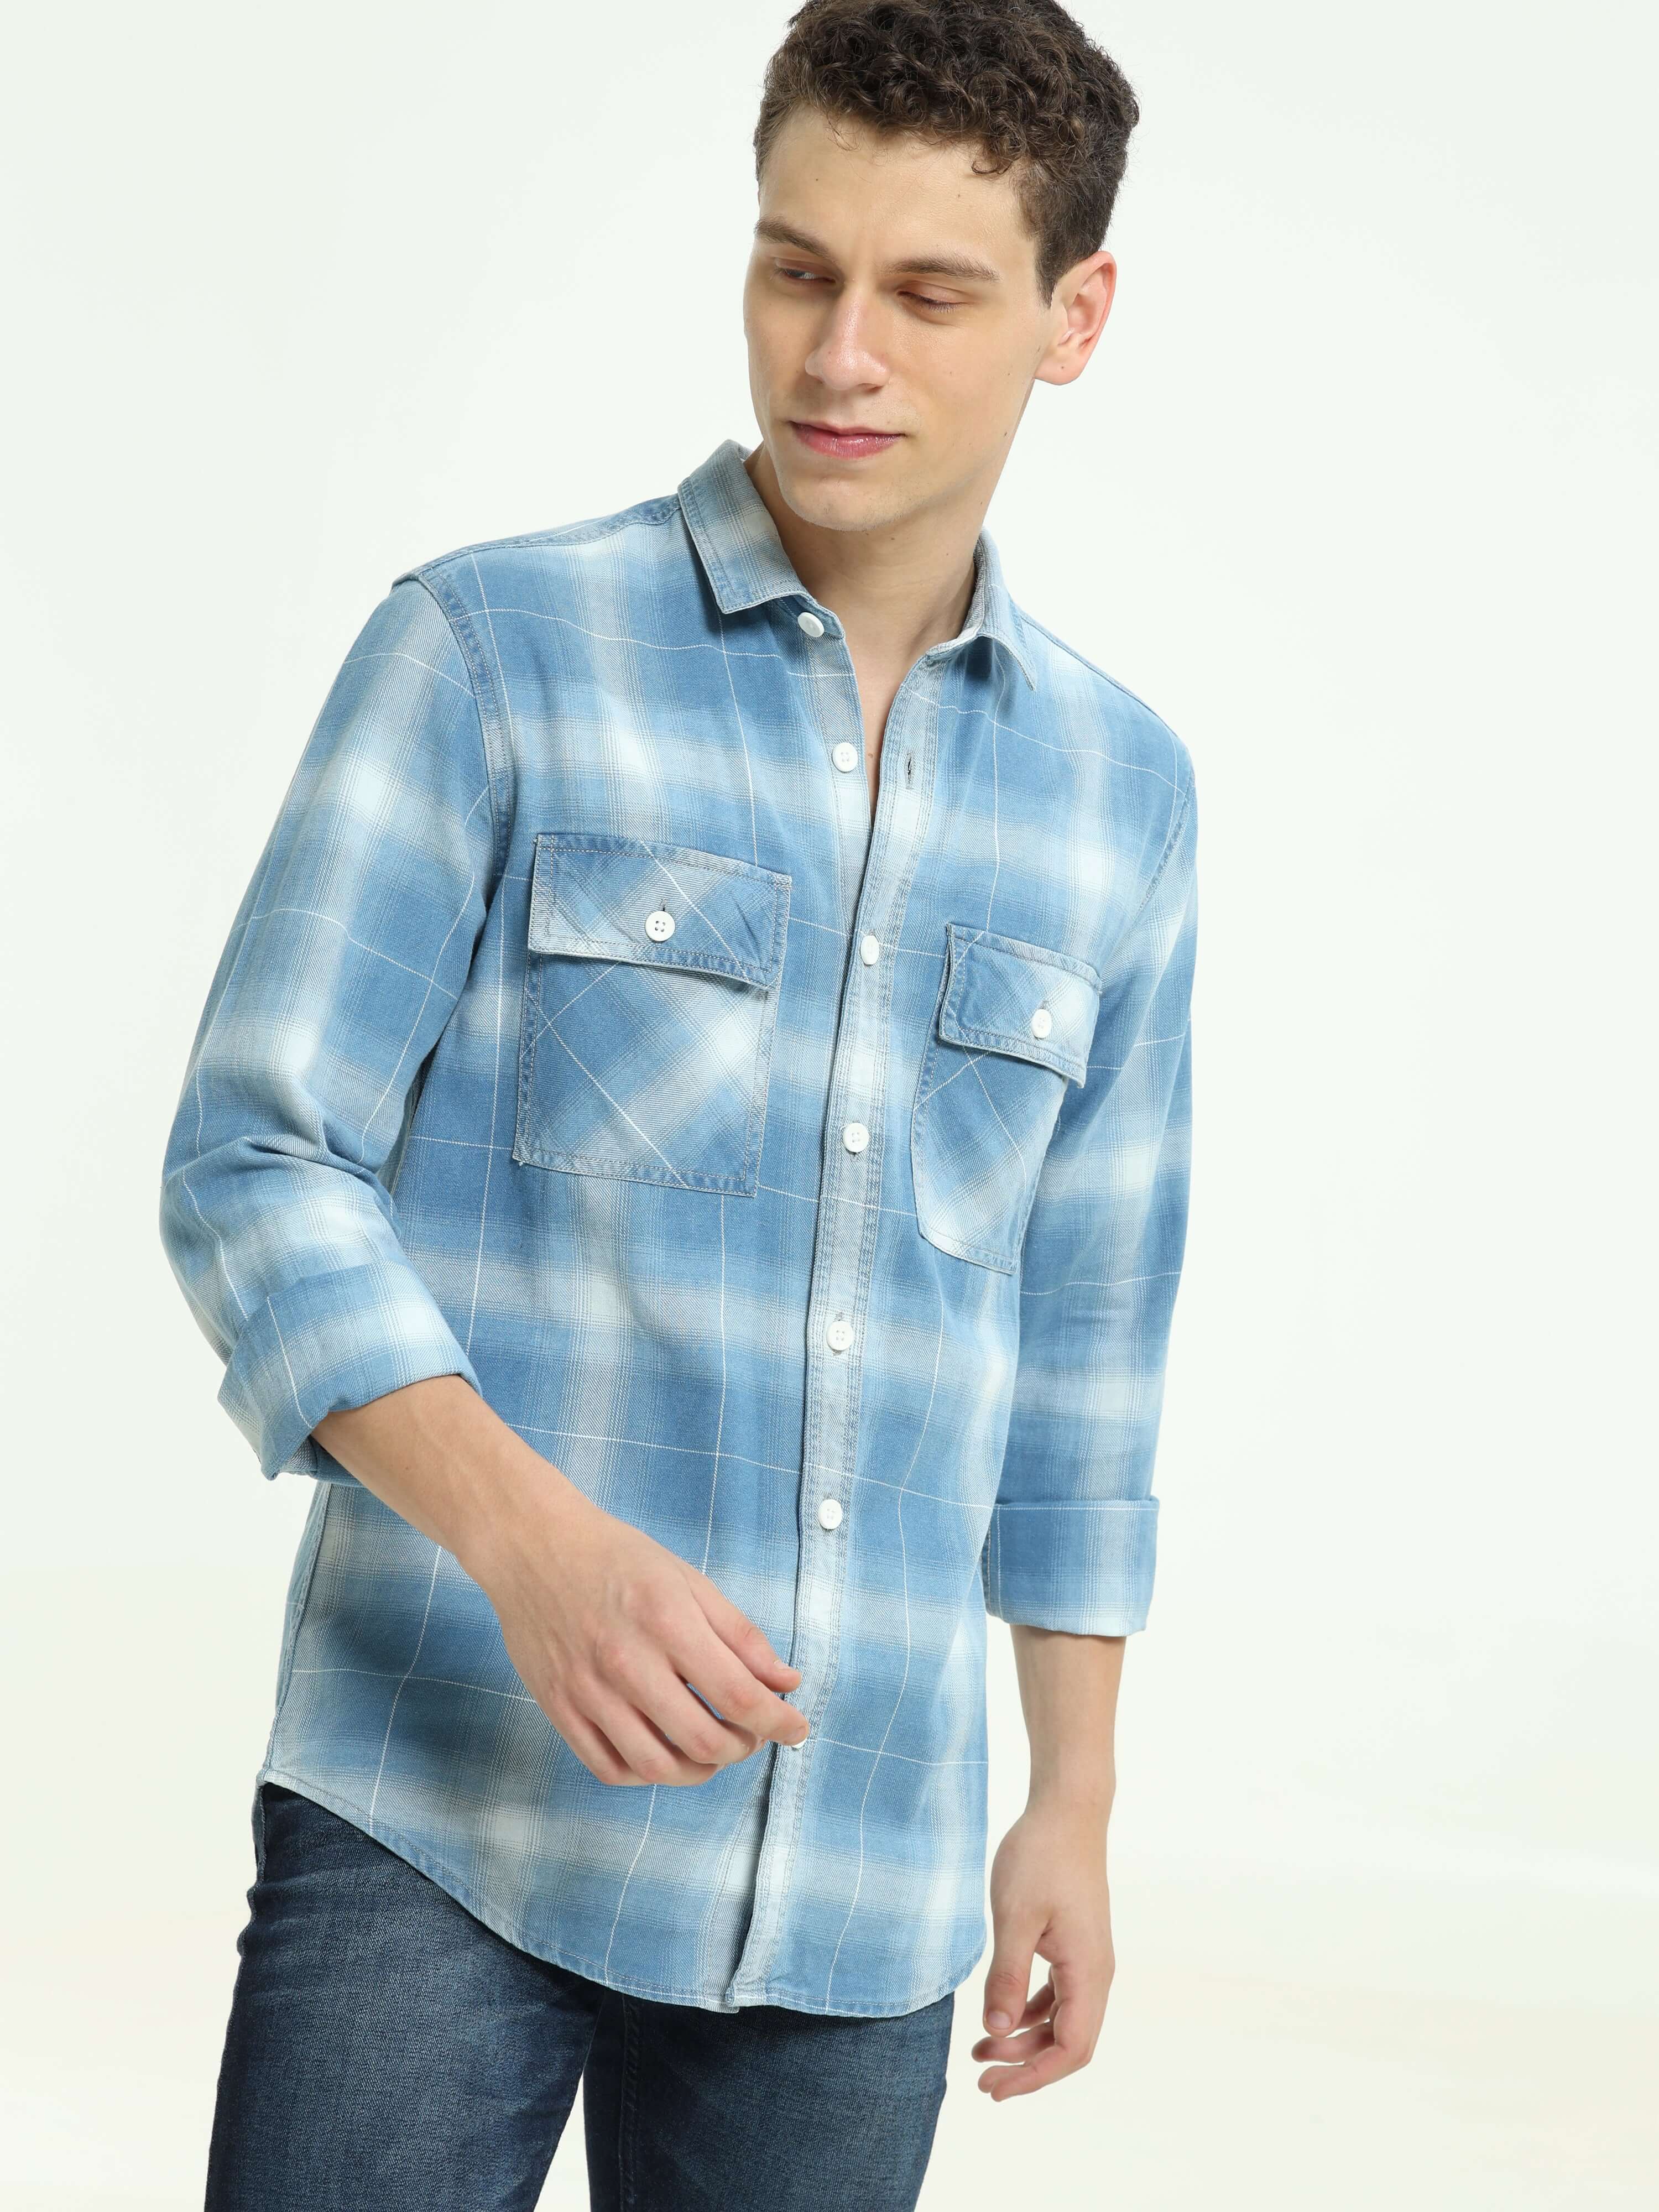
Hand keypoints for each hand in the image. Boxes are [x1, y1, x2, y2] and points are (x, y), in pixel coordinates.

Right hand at [471, 1478, 808, 1785]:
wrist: (534, 1546)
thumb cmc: (618, 1559)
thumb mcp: (689, 1581)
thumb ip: (741, 1636)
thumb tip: (788, 1682)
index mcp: (668, 1622)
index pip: (739, 1696)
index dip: (779, 1722)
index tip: (797, 1727)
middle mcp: (627, 1662)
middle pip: (703, 1741)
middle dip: (743, 1747)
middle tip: (751, 1733)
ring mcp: (589, 1690)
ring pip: (657, 1766)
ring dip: (699, 1769)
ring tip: (713, 1750)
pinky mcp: (559, 1708)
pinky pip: (609, 1768)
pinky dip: (647, 1773)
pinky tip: (664, 1752)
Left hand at [972, 1801, 1113, 2098]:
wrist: (1066, 1809)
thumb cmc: (1040, 1856)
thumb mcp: (1015, 1916)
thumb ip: (1007, 1976)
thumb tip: (995, 2030)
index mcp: (1088, 1972)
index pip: (1070, 2048)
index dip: (1034, 2077)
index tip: (995, 2089)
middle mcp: (1095, 1972)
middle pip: (1068, 2042)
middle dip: (1026, 2066)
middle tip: (980, 2080)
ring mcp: (1087, 1958)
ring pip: (1061, 2019)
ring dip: (1024, 2040)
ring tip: (980, 2050)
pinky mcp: (1074, 1944)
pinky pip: (1057, 1994)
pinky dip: (1029, 2011)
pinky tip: (1000, 2015)